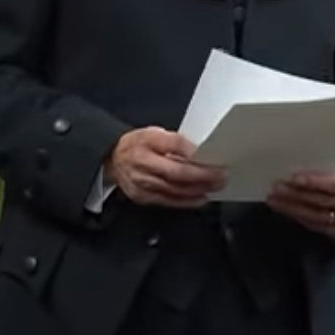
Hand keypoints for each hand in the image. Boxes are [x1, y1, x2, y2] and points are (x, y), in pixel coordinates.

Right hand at [104, 127, 226, 207]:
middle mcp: (143, 163)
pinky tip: (200, 198)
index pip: (174, 145)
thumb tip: (200, 151)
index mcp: (147, 141)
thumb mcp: (155, 133)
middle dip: (202, 176)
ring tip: (215, 187)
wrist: (113, 158)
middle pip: (177, 172)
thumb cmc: (138, 144)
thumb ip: (175, 142)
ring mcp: (142, 183)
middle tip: (221, 176)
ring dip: (198, 189)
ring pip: (175, 189)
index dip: (195, 153)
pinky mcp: (142, 197)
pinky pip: (168, 201)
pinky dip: (187, 201)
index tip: (213, 157)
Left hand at [267, 160, 334, 240]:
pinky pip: (317, 227)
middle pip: (325, 201)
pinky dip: (299, 218)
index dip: (313, 182)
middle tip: (277, 188)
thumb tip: (292, 159)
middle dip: (297, 195)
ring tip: (276, 199)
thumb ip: (321, 161)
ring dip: (293, 208)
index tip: (293, 178)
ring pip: (318, 217)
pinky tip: (286, 209)